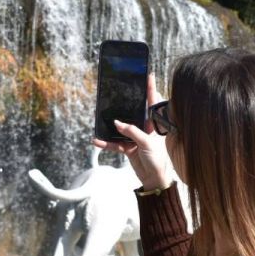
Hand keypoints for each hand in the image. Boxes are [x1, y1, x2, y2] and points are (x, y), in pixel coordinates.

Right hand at [92, 74, 174, 189]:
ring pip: (120, 127)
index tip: (148, 75)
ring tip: (99, 117)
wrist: (155, 179)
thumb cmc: (157, 160)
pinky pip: (115, 143)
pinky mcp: (128, 147)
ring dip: (110, 125)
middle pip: (134, 111)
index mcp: (154, 124)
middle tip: (118, 91)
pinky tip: (96, 140)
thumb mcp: (146, 143)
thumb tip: (117, 123)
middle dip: (125, 103)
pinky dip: (106, 143)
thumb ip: (132, 131)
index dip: (150, 89)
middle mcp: (145, 128)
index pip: (153, 103)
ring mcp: (135, 137)